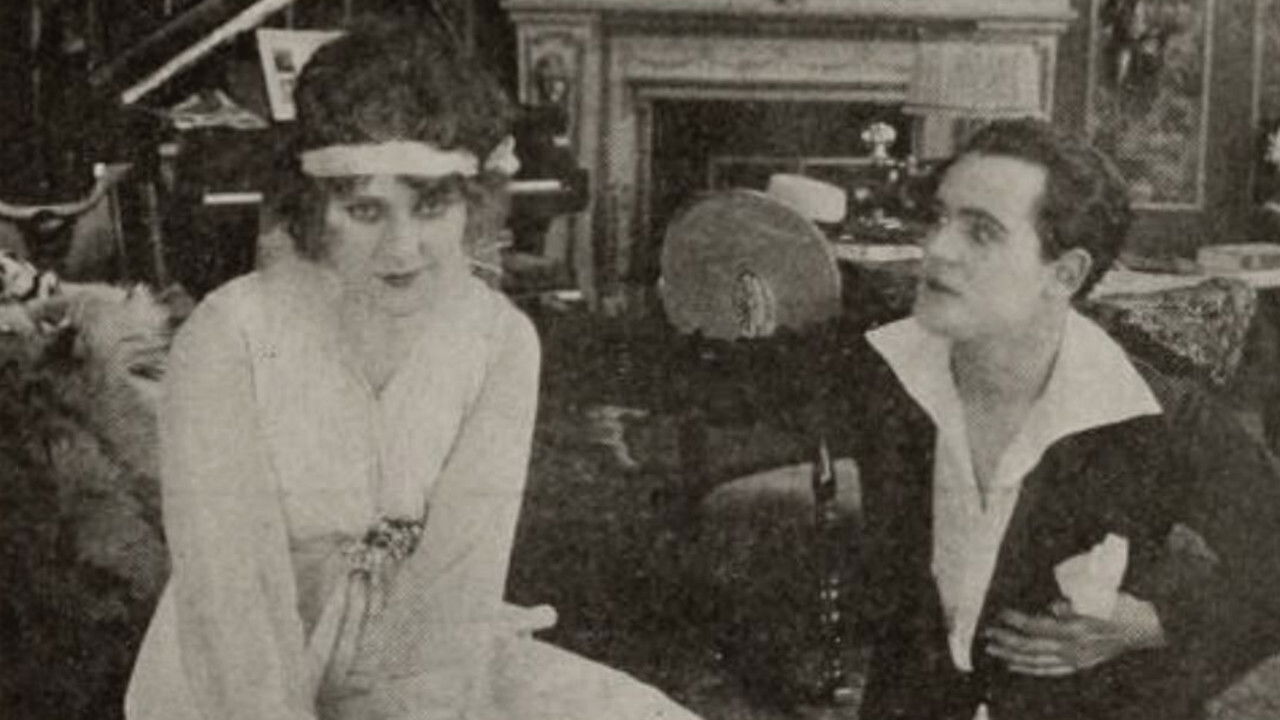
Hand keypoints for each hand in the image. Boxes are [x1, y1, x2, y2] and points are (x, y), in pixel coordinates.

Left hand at [983, 593, 1166, 676]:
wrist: (1146, 628)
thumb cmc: (1121, 608)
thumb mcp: (1100, 600)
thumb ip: (1074, 605)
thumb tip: (1053, 607)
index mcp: (1076, 631)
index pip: (1036, 627)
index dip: (1016, 620)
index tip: (1000, 612)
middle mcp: (1073, 649)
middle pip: (1030, 647)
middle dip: (1006, 640)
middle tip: (987, 633)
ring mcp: (1076, 660)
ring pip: (1035, 662)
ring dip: (1011, 656)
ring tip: (992, 650)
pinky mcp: (1079, 665)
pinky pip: (1048, 671)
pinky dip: (1028, 669)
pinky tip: (1014, 666)